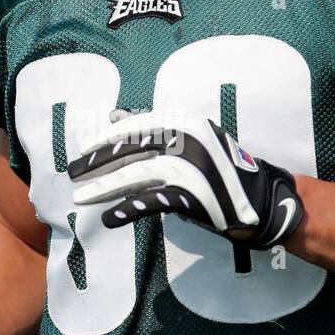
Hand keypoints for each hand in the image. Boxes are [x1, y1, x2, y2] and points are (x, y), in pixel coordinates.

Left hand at [68, 111, 304, 248]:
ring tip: (80, 197)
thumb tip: (115, 116)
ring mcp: (190, 168)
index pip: (135, 127)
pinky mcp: (192, 196)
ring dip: (103, 187)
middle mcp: (186, 140)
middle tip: (72, 172)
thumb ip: (157, 130)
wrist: (262, 199)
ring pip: (134, 176)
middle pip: (130, 150)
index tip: (82, 149)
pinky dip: (127, 210)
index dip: (105, 139)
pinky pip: (151, 203)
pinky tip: (109, 218)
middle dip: (96, 161)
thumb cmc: (222, 169)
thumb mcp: (193, 139)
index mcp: (185, 122)